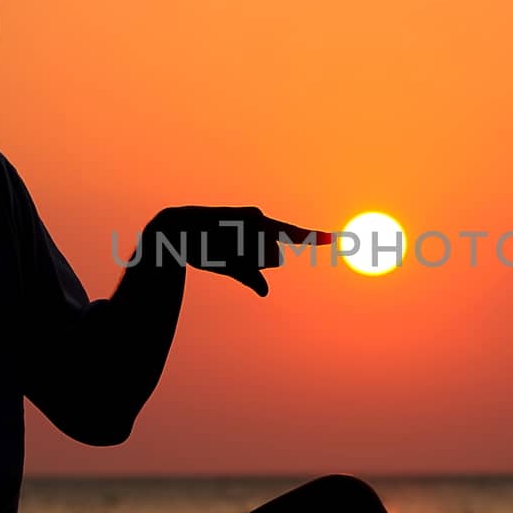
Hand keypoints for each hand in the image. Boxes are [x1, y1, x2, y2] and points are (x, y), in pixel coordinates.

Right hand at [149, 206, 332, 296]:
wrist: (177, 229)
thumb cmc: (203, 246)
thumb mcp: (230, 264)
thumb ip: (250, 276)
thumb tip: (266, 293)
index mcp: (261, 224)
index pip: (292, 233)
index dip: (314, 237)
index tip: (336, 240)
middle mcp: (261, 219)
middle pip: (271, 258)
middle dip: (251, 261)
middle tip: (224, 248)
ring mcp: (253, 221)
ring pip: (259, 259)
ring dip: (240, 259)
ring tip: (217, 244)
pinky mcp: (240, 226)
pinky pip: (248, 255)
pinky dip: (234, 255)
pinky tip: (216, 242)